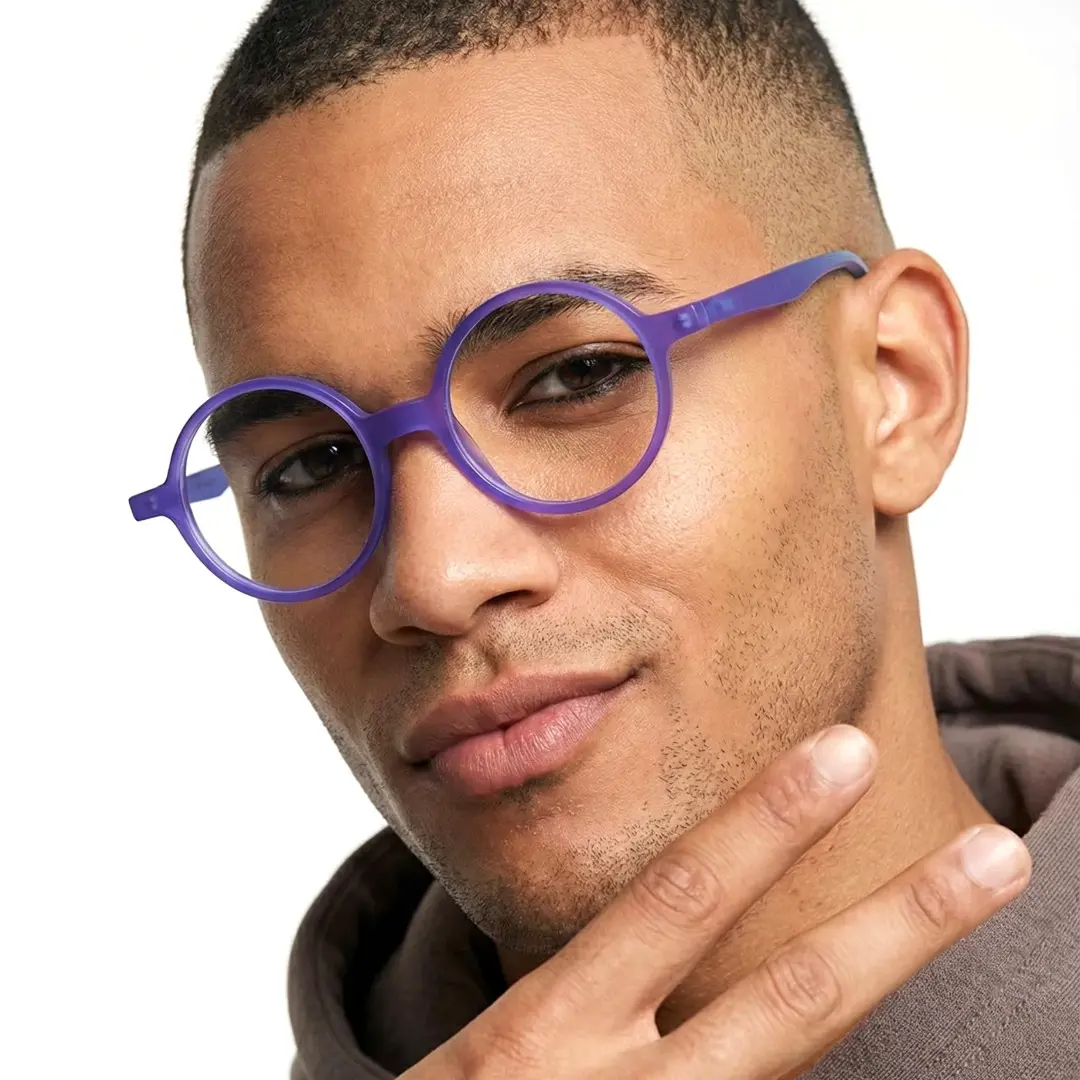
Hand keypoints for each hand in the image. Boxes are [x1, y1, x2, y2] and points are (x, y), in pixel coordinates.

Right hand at [399, 724, 1030, 1078]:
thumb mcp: (491, 1057)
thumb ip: (579, 1005)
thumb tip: (682, 936)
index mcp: (548, 1032)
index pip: (677, 900)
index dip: (765, 822)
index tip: (844, 750)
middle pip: (788, 1004)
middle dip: (902, 927)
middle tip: (998, 853)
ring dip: (894, 1016)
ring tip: (970, 914)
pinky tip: (854, 1053)